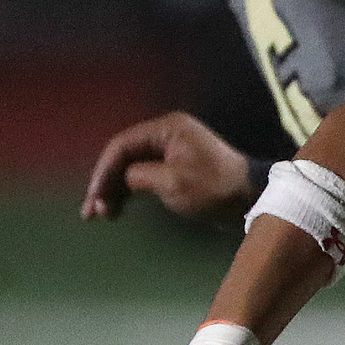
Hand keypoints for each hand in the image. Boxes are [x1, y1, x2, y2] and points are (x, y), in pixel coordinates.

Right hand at [84, 112, 260, 226]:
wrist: (252, 198)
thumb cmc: (214, 188)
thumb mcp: (173, 182)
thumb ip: (140, 176)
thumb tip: (124, 179)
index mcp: (166, 129)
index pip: (122, 146)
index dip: (103, 172)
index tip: (94, 197)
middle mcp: (166, 135)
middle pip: (124, 156)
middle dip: (106, 183)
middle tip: (92, 212)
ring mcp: (172, 151)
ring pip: (132, 167)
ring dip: (115, 190)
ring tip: (103, 215)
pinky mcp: (177, 168)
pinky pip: (145, 175)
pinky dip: (131, 192)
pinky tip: (119, 209)